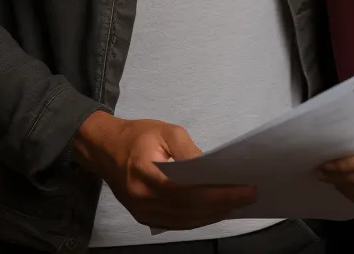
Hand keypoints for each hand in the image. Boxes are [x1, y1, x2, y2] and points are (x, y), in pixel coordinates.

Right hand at [73, 111, 256, 229]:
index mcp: (147, 174)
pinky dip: (199, 218)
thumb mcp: (166, 130)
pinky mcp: (145, 217)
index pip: (190, 191)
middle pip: (191, 209)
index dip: (219, 193)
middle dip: (223, 204)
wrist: (105, 149)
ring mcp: (143, 213)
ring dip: (214, 214)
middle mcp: (144, 200)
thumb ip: (189, 151)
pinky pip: (177, 223)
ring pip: (186, 220)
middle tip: (249, 196)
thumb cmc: (137, 135)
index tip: (245, 188)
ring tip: (238, 203)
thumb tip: (211, 169)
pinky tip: (215, 210)